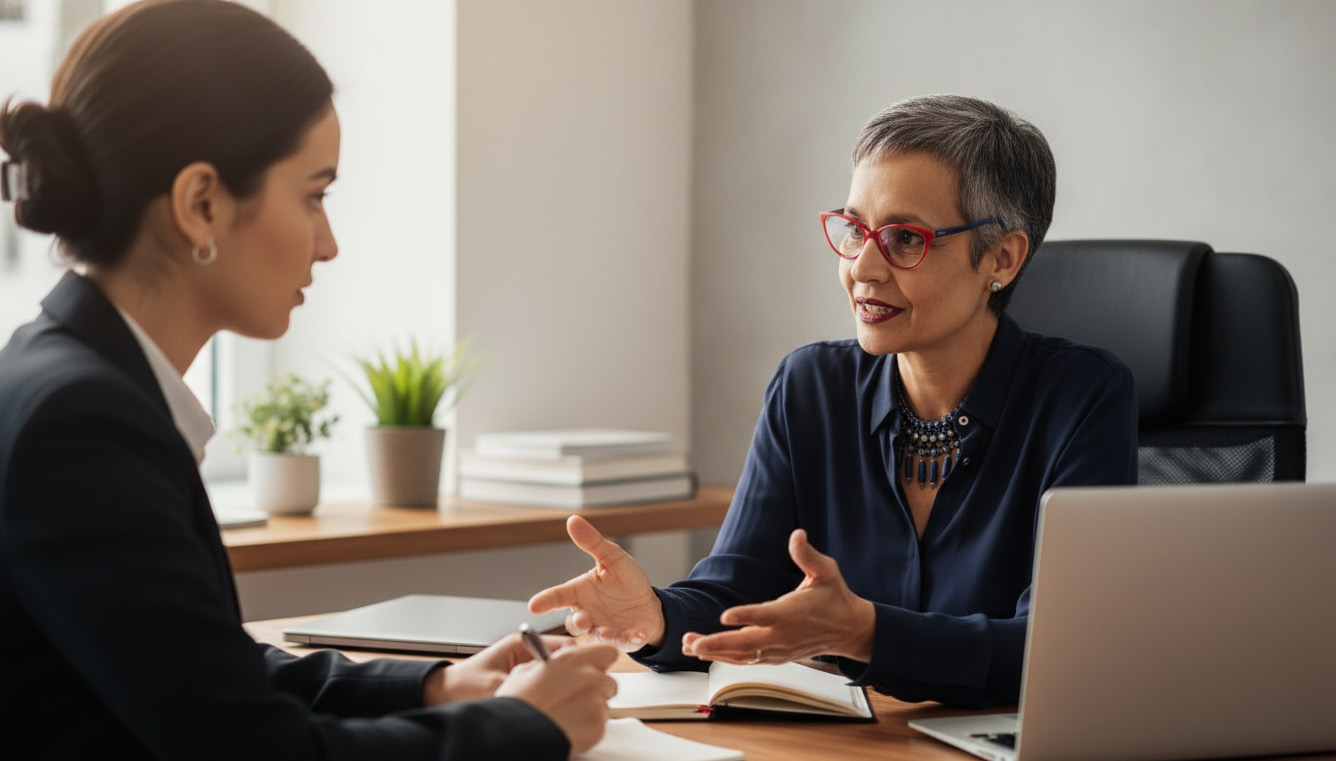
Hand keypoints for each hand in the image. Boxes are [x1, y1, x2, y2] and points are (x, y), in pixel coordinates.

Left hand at [423, 632, 572, 704]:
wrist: (440, 696)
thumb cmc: (461, 686)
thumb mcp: (495, 686)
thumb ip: (523, 688)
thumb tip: (549, 695)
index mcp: (522, 644)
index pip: (564, 645)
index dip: (582, 659)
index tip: (596, 671)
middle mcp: (527, 654)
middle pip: (565, 661)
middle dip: (576, 675)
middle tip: (586, 689)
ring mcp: (526, 669)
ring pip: (557, 676)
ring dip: (563, 687)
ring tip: (568, 699)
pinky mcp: (523, 685)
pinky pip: (546, 688)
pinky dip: (552, 697)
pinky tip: (554, 708)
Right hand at [496, 641, 619, 753]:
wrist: (515, 734)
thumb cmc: (517, 704)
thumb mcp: (526, 671)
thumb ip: (551, 664)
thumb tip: (555, 664)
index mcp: (573, 660)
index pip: (607, 652)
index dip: (600, 662)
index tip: (593, 669)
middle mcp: (590, 678)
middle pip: (608, 681)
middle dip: (596, 689)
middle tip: (576, 698)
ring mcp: (597, 703)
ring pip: (604, 705)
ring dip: (591, 709)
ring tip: (566, 716)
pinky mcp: (598, 726)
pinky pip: (599, 725)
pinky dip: (588, 728)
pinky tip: (567, 728)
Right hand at [528, 515, 664, 650]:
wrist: (649, 604)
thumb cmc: (626, 582)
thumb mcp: (612, 558)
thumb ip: (593, 543)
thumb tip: (573, 521)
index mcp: (580, 593)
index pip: (558, 596)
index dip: (545, 601)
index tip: (534, 606)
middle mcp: (588, 613)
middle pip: (574, 622)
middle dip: (576, 622)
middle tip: (582, 620)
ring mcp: (604, 628)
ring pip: (595, 636)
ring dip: (600, 634)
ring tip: (607, 632)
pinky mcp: (622, 639)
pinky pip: (624, 642)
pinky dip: (630, 639)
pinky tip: (638, 633)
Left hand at [681, 529, 875, 664]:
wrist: (848, 630)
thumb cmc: (834, 597)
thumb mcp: (826, 572)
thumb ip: (808, 555)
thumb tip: (797, 535)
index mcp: (792, 612)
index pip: (766, 615)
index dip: (746, 616)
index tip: (726, 616)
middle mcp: (782, 635)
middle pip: (747, 644)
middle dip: (717, 643)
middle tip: (693, 641)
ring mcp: (778, 649)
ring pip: (743, 655)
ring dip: (715, 652)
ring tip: (690, 645)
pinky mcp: (775, 657)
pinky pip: (747, 660)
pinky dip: (725, 658)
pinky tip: (705, 652)